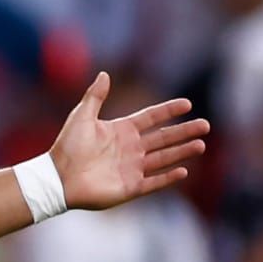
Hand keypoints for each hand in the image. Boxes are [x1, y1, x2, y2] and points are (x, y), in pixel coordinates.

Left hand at [49, 71, 209, 210]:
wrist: (56, 178)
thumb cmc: (66, 147)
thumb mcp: (81, 117)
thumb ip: (95, 96)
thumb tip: (105, 74)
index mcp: (121, 131)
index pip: (151, 118)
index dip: (168, 111)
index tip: (187, 104)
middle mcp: (130, 149)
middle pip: (164, 138)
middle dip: (184, 131)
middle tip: (205, 125)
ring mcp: (131, 168)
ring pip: (163, 158)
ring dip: (182, 152)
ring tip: (201, 144)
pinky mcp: (129, 187)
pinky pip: (153, 182)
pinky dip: (168, 177)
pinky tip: (183, 170)